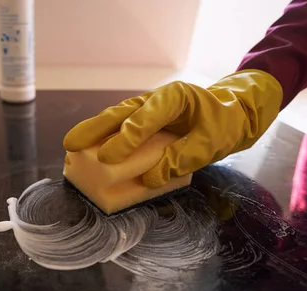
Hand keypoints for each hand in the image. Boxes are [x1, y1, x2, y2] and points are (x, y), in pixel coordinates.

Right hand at [63, 70, 282, 187]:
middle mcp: (155, 99)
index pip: (145, 118)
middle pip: (120, 113)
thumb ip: (182, 158)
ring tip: (71, 145)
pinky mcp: (145, 121)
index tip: (109, 158)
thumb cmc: (225, 124)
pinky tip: (89, 148)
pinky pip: (121, 127)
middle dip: (94, 129)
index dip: (126, 139)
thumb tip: (150, 177)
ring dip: (93, 132)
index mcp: (174, 97)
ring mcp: (148, 109)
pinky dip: (104, 136)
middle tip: (71, 144)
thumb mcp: (212, 142)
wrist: (235, 112)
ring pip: (115, 118)